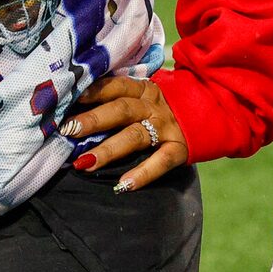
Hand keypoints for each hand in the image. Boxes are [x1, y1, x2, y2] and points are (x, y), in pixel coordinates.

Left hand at [65, 74, 187, 190]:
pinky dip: (143, 173)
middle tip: (69, 130)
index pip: (114, 86)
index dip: (92, 92)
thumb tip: (71, 111)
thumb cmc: (156, 109)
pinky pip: (161, 161)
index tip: (67, 100)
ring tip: (85, 163)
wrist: (205, 114)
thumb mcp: (140, 97)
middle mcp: (152, 106)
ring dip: (109, 150)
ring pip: (135, 136)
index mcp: (141, 90)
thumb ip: (114, 101)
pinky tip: (124, 185)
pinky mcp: (179, 148)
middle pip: (121, 110)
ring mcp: (166, 127)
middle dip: (93, 120)